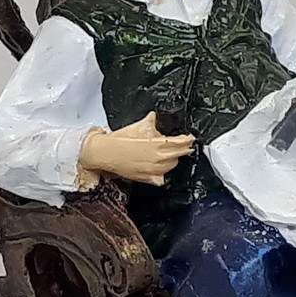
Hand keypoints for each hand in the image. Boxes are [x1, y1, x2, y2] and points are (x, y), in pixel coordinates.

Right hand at [79, 112, 194, 185]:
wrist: (105, 153)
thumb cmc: (119, 140)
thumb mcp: (138, 126)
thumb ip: (152, 122)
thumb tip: (155, 117)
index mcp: (158, 145)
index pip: (180, 143)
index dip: (187, 140)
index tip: (190, 138)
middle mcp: (158, 160)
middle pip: (179, 155)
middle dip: (182, 149)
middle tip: (185, 144)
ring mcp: (153, 171)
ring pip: (171, 166)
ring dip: (172, 159)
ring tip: (169, 153)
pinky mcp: (147, 178)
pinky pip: (161, 177)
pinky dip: (162, 172)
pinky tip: (159, 166)